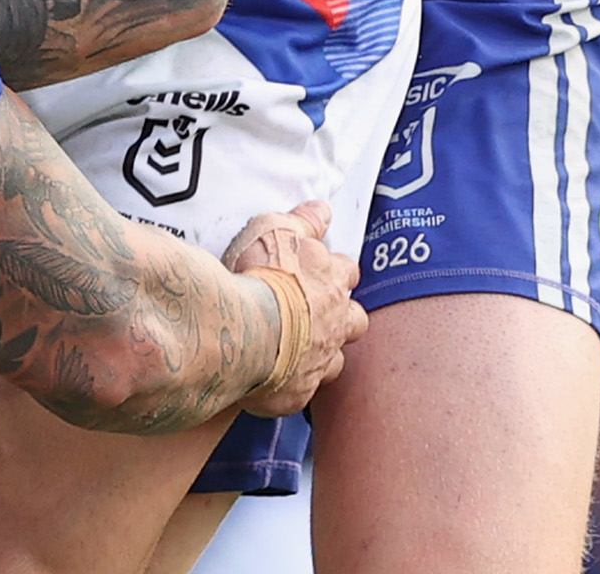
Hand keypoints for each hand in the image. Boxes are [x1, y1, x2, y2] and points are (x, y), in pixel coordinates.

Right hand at [224, 199, 363, 416]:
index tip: (324, 270)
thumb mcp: (277, 228)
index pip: (347, 271)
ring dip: (322, 354)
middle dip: (343, 317)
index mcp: (330, 280)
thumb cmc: (261, 274)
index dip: (336, 270)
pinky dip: (290, 385)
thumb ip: (303, 219)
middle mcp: (335, 322)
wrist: (245, 329)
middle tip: (319, 314)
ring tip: (299, 350)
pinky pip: (300, 391)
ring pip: (335, 361)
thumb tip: (323, 207)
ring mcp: (320, 361)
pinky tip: (273, 380)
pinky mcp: (297, 393)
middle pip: (355, 320)